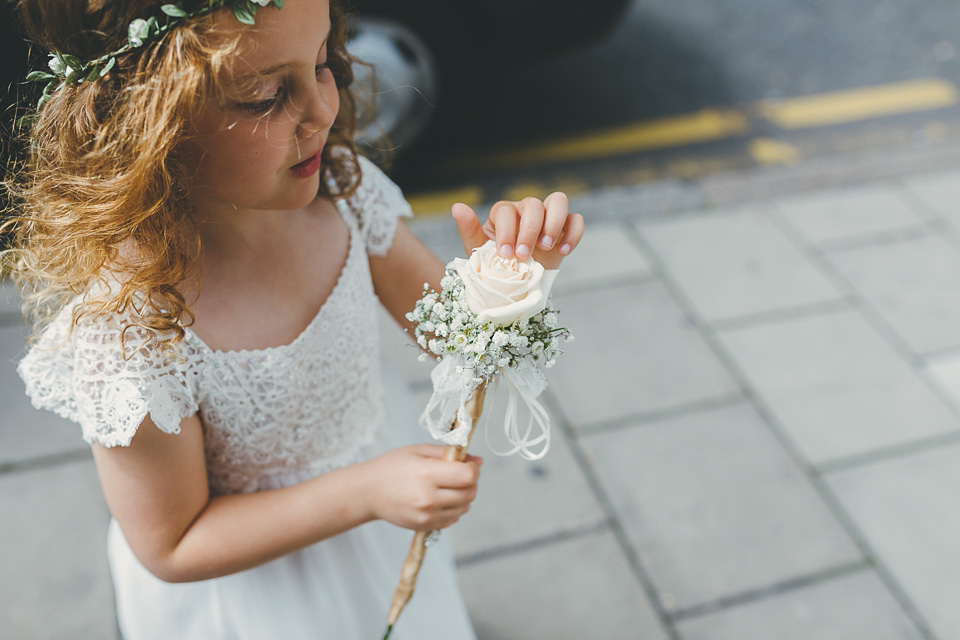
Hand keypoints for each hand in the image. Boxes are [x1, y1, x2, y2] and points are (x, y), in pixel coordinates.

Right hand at [362, 445, 481, 531]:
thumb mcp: (419, 451)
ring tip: (448, 486)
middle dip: (471, 482)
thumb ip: (449, 454)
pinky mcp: (424, 526)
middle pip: (470, 493)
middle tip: (459, 473)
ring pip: (464, 508)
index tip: (466, 464)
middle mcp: (428, 498)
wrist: (368, 492)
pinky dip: (453, 509)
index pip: (468, 476)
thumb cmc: (392, 466)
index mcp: (427, 474)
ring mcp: (427, 515)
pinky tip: (440, 498)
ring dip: (464, 496)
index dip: (473, 469)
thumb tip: (479, 461)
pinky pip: (452, 519)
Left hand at [452, 192, 584, 269]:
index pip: (506, 210)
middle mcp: (526, 210)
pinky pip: (576, 220)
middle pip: (533, 204)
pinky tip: (563, 252)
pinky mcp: (566, 229)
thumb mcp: (478, 250)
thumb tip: (457, 206)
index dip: (507, 231)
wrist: (515, 284)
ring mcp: (548, 217)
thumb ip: (469, 229)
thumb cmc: (495, 264)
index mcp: (504, 213)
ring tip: (546, 247)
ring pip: (558, 201)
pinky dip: (573, 234)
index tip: (506, 254)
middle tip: (524, 256)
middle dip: (529, 231)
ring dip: (553, 223)